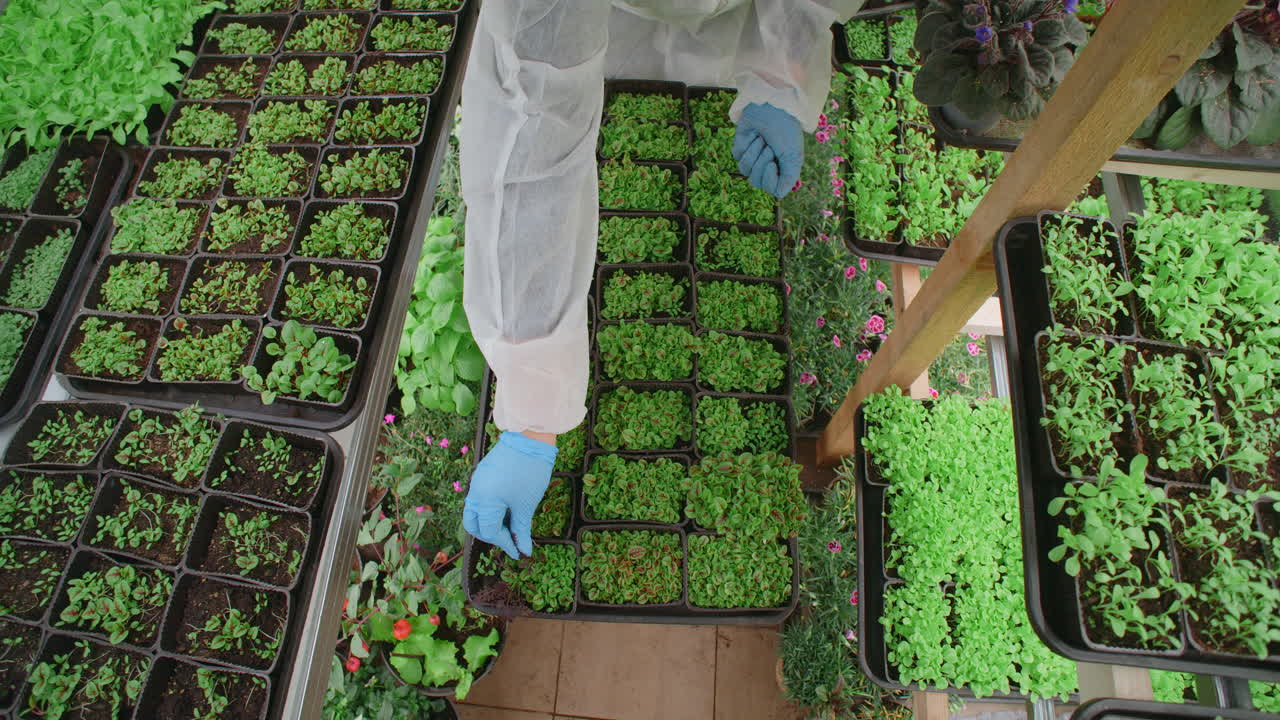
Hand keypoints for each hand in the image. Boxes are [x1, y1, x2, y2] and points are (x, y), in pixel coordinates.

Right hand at [463, 431, 556, 558]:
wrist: (529, 438)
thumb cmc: (530, 471)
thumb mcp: (527, 504)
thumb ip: (522, 530)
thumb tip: (524, 550)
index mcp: (484, 501)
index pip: (490, 532)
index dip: (506, 544)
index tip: (519, 551)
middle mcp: (475, 493)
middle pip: (473, 525)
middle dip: (491, 536)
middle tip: (510, 540)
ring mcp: (476, 483)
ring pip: (474, 513)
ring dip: (489, 523)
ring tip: (510, 527)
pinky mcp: (481, 475)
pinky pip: (479, 499)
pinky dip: (489, 511)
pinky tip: (507, 511)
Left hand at [732, 103, 803, 199]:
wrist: (772, 107)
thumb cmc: (786, 131)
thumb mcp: (793, 157)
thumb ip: (788, 179)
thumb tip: (778, 195)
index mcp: (782, 170)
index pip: (771, 190)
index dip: (769, 179)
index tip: (773, 162)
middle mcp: (767, 167)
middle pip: (756, 181)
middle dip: (761, 162)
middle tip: (769, 147)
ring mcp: (753, 158)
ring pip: (745, 169)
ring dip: (754, 152)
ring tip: (762, 139)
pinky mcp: (740, 148)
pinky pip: (737, 156)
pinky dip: (746, 145)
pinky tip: (753, 135)